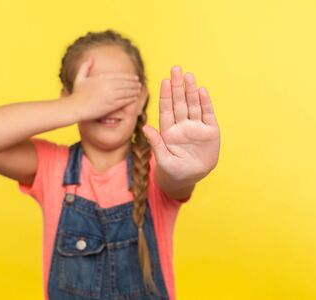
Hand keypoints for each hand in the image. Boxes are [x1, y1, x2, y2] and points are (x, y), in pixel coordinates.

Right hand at [71, 56, 142, 120]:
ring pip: (126, 91)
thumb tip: (91, 57)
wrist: (76, 107)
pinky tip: (135, 98)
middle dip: (133, 83)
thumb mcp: (80, 77)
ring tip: (138, 90)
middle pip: (125, 83)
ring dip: (134, 90)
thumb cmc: (77, 94)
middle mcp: (107, 85)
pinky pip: (124, 100)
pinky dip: (131, 99)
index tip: (134, 77)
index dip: (129, 77)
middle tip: (139, 84)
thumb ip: (85, 66)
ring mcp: (110, 95)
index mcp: (101, 77)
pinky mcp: (111, 104)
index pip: (119, 76)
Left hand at [142, 66, 220, 181]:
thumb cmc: (173, 170)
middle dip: (177, 86)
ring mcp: (196, 127)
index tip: (163, 81)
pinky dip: (205, 103)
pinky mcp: (210, 132)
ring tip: (188, 75)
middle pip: (179, 102)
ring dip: (191, 90)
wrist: (190, 178)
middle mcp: (182, 125)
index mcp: (168, 131)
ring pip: (193, 105)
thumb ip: (156, 143)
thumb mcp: (163, 159)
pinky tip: (201, 91)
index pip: (166, 109)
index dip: (165, 95)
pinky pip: (207, 115)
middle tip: (175, 69)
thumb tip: (145, 128)